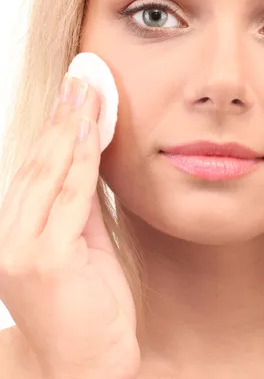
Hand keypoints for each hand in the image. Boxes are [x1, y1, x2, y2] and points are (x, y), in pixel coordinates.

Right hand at [0, 74, 139, 378]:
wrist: (86, 366)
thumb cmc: (87, 306)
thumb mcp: (84, 244)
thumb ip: (79, 202)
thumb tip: (89, 155)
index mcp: (18, 230)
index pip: (38, 168)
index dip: (56, 127)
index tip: (74, 92)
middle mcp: (9, 235)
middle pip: (40, 163)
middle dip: (63, 117)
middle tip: (81, 77)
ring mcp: (20, 248)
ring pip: (51, 173)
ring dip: (71, 127)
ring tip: (87, 91)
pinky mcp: (41, 260)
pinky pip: (69, 196)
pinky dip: (82, 158)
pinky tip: (90, 128)